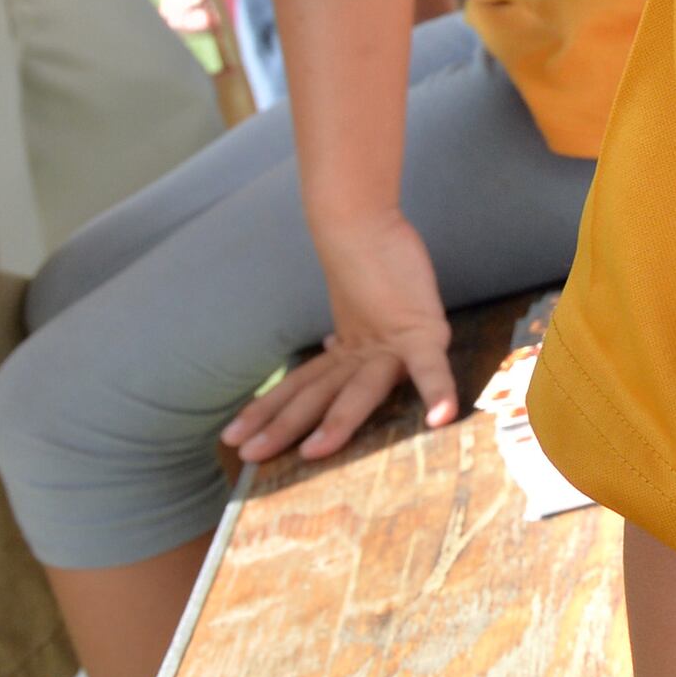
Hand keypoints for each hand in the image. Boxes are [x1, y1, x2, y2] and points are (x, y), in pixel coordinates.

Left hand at [227, 211, 458, 462]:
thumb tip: (330, 346)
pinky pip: (430, 366)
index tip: (233, 436)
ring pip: (357, 389)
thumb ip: (348, 333)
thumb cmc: (370, 258)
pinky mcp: (420, 331)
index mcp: (345, 348)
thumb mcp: (358, 304)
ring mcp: (388, 344)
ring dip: (336, 422)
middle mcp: (359, 352)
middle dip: (281, 425)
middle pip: (314, 395)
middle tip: (247, 455)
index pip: (300, 387)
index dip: (267, 412)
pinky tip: (442, 417)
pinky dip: (437, 390)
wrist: (362, 221)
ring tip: (315, 453)